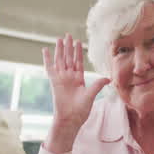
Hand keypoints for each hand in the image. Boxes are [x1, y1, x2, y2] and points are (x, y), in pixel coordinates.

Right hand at [42, 34, 110, 153]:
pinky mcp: (53, 81)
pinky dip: (47, 59)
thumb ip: (97, 85)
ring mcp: (61, 78)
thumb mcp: (91, 95)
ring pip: (60, 60)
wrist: (69, 118)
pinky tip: (45, 50)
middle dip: (68, 46)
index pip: (78, 61)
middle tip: (68, 35)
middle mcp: (69, 76)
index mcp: (78, 79)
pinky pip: (49, 68)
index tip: (78, 42)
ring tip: (59, 39)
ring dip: (59, 49)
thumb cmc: (80, 110)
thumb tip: (108, 78)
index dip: (78, 52)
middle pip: (68, 58)